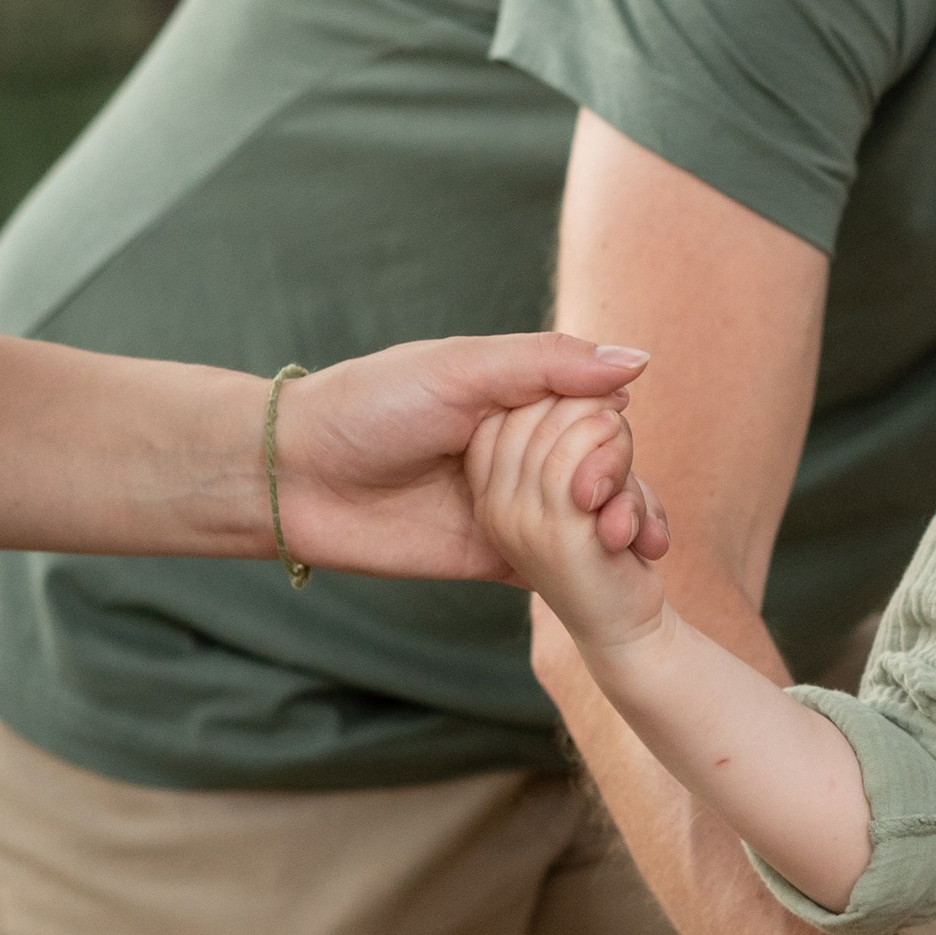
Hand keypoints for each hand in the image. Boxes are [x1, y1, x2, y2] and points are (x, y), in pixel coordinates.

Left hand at [277, 336, 671, 581]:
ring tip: (636, 546)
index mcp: (518, 397)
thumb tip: (638, 363)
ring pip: (595, 518)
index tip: (607, 454)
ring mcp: (516, 506)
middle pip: (604, 466)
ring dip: (625, 527)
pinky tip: (626, 571)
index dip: (612, 436)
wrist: (297, 479)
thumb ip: (547, 364)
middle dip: (623, 486)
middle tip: (614, 509)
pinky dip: (599, 571)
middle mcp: (524, 449)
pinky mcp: (503, 558)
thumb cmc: (369, 406)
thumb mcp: (460, 369)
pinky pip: (564, 567)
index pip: (598, 413)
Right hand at [464, 397, 669, 649]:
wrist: (624, 634)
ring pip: (565, 433)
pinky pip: (580, 467)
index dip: (568, 400)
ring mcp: (519, 518)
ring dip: (615, 444)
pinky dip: (618, 468)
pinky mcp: (556, 534)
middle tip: (623, 454)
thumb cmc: (607, 558)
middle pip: (538, 411)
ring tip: (631, 488)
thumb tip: (612, 386)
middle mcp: (495, 503)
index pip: (514, 410)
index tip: (606, 424)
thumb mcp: (584, 493)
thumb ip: (575, 450)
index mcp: (489, 489)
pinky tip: (632, 513)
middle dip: (594, 413)